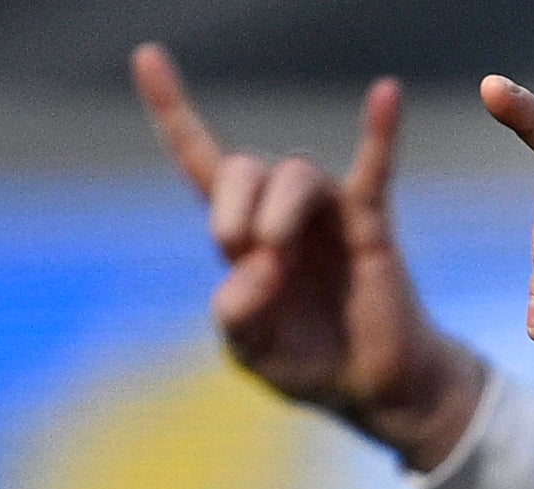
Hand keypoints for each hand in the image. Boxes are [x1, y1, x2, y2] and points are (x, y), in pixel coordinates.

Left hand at [134, 42, 480, 466]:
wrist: (374, 387)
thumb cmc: (309, 363)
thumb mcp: (251, 353)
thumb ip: (236, 315)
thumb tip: (257, 261)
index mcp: (240, 234)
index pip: (199, 159)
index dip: (173, 109)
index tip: (148, 56)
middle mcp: (280, 211)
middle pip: (242, 166)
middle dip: (231, 203)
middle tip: (242, 249)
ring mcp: (326, 213)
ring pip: (294, 171)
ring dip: (276, 207)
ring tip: (276, 252)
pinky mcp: (370, 224)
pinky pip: (375, 168)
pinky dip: (380, 130)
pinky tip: (384, 93)